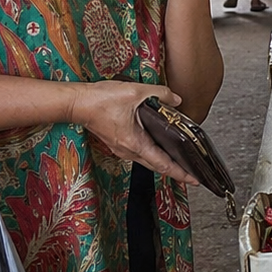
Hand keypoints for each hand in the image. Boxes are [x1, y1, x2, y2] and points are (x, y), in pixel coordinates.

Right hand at [72, 80, 198, 184]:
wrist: (77, 103)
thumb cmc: (100, 100)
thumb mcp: (135, 92)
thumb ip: (159, 94)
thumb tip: (176, 100)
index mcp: (135, 143)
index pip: (163, 164)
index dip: (180, 173)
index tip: (194, 179)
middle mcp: (128, 150)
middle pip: (157, 166)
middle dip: (176, 171)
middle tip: (192, 175)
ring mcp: (122, 148)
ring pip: (148, 160)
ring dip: (164, 163)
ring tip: (179, 162)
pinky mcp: (119, 143)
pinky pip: (140, 153)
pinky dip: (153, 154)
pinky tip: (160, 147)